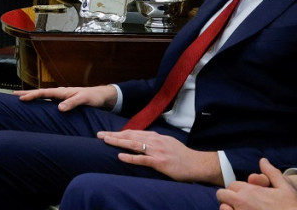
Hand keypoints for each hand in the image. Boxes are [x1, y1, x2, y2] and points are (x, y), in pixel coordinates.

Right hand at [15, 84, 117, 111]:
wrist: (101, 97)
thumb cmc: (93, 97)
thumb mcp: (84, 100)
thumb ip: (72, 103)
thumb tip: (59, 108)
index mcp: (61, 91)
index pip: (43, 93)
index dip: (31, 95)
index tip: (20, 98)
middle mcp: (59, 93)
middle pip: (39, 93)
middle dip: (26, 93)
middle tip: (12, 95)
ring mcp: (60, 97)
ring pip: (42, 97)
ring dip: (31, 97)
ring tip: (20, 99)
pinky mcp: (63, 102)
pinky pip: (48, 101)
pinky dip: (39, 102)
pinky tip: (36, 106)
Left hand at [97, 130, 221, 184]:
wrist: (198, 164)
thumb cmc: (182, 155)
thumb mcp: (167, 143)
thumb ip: (154, 140)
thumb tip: (141, 139)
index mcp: (155, 136)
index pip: (133, 132)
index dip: (119, 132)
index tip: (107, 133)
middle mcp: (154, 141)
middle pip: (130, 136)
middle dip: (113, 135)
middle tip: (99, 135)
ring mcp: (157, 151)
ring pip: (133, 144)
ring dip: (118, 142)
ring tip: (105, 140)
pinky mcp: (159, 163)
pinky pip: (142, 159)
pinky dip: (130, 157)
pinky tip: (120, 156)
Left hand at [216, 159, 296, 209]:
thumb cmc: (291, 209)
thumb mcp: (285, 189)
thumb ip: (272, 173)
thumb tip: (263, 160)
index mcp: (249, 191)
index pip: (232, 185)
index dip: (238, 189)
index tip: (246, 195)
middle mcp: (241, 203)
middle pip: (222, 195)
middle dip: (229, 197)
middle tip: (241, 203)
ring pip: (223, 208)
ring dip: (228, 208)